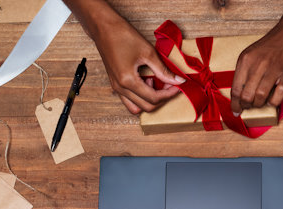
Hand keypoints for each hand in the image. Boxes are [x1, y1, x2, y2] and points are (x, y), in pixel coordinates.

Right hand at [64, 0, 183, 113]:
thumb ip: (163, 70)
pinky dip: (141, 96)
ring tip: (156, 84)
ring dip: (149, 100)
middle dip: (162, 98)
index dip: (169, 94)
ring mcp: (116, 88)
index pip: (153, 98)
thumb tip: (178, 80)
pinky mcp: (115, 84)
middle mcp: (120, 88)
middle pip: (146, 107)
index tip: (178, 86)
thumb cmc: (122, 36)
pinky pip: (129, 100)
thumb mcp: (148, 52)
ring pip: (136, 107)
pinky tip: (147, 82)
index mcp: (128, 81)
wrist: (103, 27)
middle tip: (171, 85)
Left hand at [230, 0, 282, 114]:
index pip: (235, 89)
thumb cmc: (272, 45)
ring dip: (259, 105)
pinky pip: (277, 97)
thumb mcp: (252, 53)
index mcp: (246, 60)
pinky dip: (273, 102)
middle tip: (249, 107)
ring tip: (260, 104)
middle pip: (246, 96)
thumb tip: (240, 94)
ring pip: (260, 98)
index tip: (236, 111)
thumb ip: (245, 71)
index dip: (235, 103)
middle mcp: (257, 65)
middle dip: (246, 106)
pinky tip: (272, 100)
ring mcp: (273, 70)